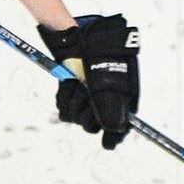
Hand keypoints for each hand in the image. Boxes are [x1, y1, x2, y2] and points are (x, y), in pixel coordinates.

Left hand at [38, 15, 140, 149]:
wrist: (77, 39)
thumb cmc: (98, 56)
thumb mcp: (108, 81)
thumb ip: (111, 107)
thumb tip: (114, 129)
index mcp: (120, 97)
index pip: (120, 126)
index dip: (114, 136)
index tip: (108, 144)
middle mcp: (102, 100)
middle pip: (93, 125)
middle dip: (87, 113)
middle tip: (86, 94)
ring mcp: (85, 98)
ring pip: (76, 118)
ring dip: (74, 101)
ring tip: (77, 83)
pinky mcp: (70, 94)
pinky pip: (63, 109)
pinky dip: (64, 97)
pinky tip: (68, 84)